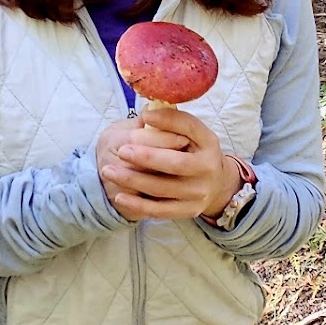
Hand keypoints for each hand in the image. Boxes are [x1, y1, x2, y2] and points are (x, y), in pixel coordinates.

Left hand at [97, 107, 238, 221]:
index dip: (168, 122)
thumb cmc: (195, 151)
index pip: (189, 128)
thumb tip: (147, 114)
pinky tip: (120, 196)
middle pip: (175, 164)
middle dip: (146, 157)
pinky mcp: (188, 211)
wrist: (216, 184)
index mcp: (208, 143)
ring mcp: (198, 193)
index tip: (145, 116)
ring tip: (109, 172)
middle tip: (121, 151)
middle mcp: (207, 169)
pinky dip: (138, 204)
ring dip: (133, 180)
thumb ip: (173, 121)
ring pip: (162, 188)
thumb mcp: (192, 132)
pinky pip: (160, 210)